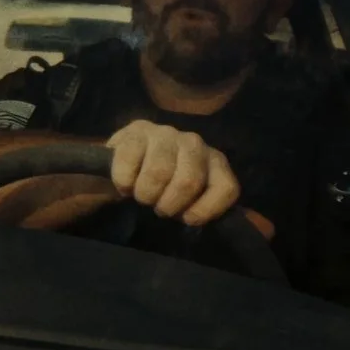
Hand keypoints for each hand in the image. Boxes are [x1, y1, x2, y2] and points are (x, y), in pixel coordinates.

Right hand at [106, 120, 239, 226]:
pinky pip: (130, 161)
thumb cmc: (162, 189)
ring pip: (158, 172)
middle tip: (159, 208)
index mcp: (215, 162)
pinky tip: (125, 184)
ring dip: (145, 194)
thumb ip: (201, 208)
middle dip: (169, 205)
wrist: (126, 166)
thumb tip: (205, 220)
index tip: (187, 219)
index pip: (226, 188)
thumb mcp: (187, 202)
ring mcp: (165, 133)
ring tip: (141, 195)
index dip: (206, 210)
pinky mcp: (137, 130)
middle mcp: (194, 143)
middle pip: (188, 181)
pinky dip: (124, 181)